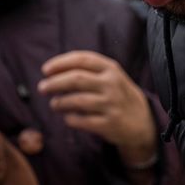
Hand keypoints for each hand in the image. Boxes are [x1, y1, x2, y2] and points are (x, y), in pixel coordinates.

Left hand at [37, 51, 157, 166]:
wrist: (142, 122)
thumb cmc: (117, 95)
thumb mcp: (110, 77)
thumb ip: (87, 71)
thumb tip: (53, 72)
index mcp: (110, 69)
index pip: (81, 59)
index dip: (60, 63)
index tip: (45, 70)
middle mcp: (111, 84)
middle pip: (76, 79)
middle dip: (54, 83)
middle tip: (42, 88)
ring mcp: (111, 105)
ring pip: (76, 101)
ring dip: (59, 102)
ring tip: (54, 104)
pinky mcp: (108, 124)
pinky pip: (81, 121)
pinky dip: (69, 119)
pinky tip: (67, 117)